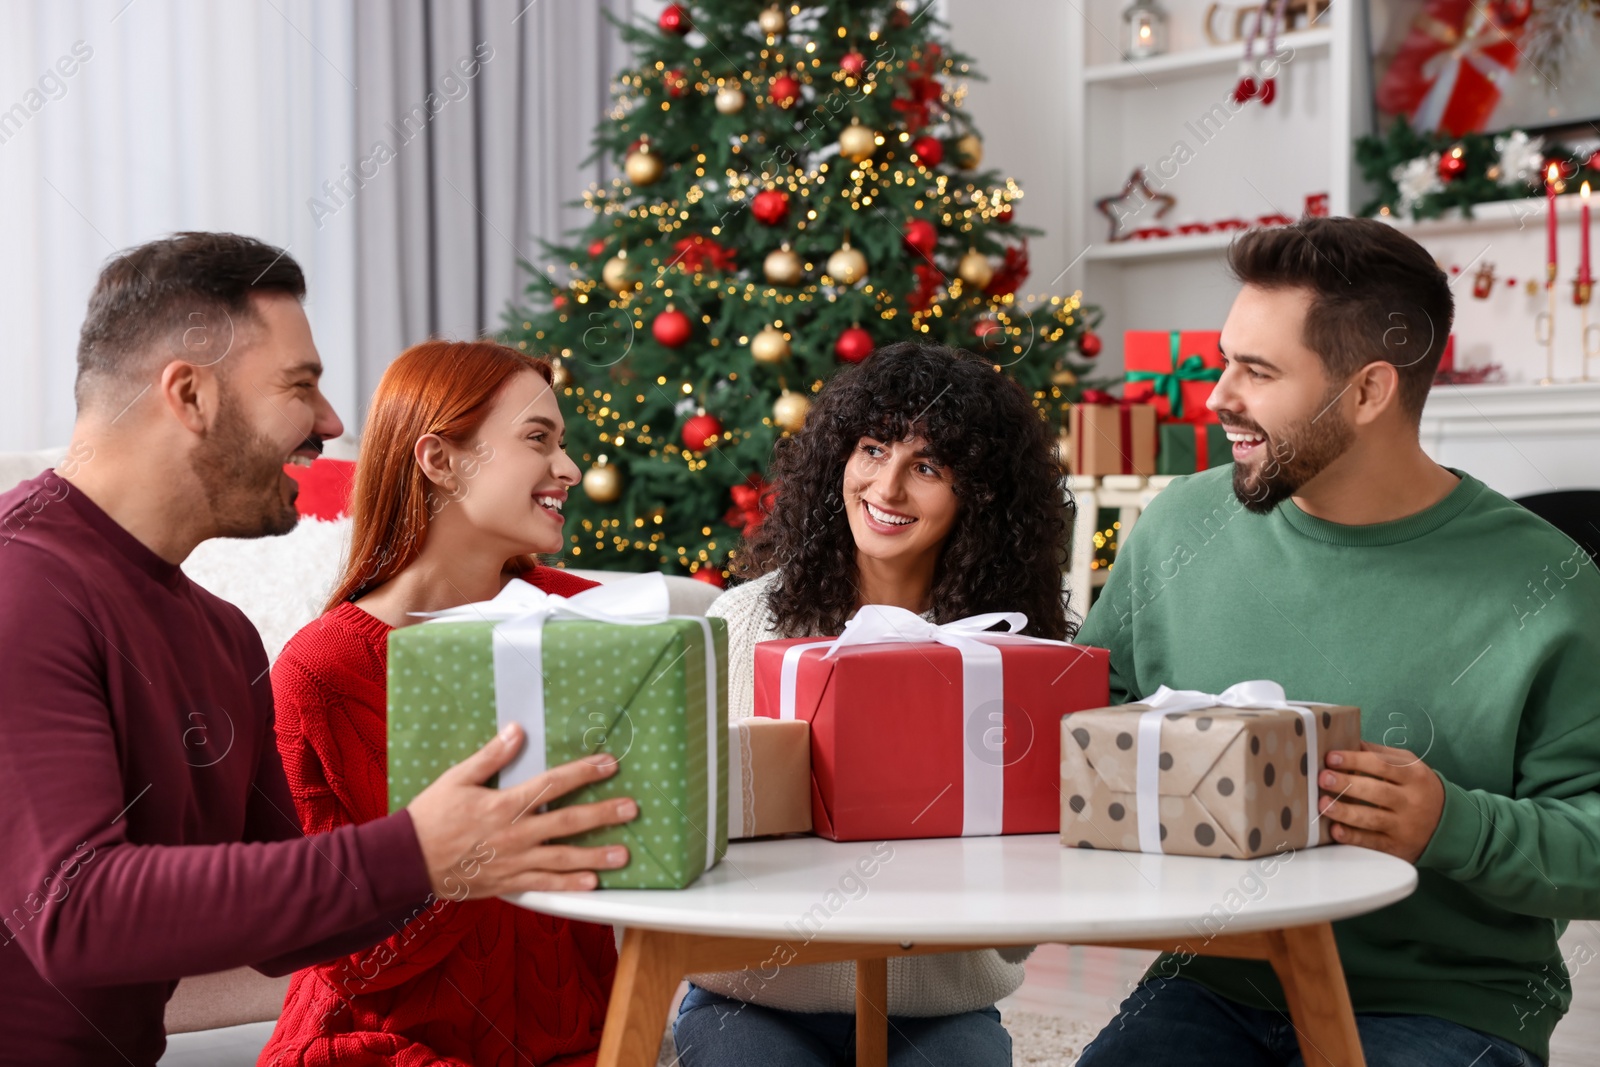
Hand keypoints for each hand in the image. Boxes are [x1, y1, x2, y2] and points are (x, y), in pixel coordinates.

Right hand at [407, 723, 636, 898]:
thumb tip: (517, 730)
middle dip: (603, 815)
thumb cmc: (431, 817)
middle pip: (568, 823)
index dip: (584, 773)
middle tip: (631, 809)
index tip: (609, 765)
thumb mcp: (457, 778)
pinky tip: (592, 883)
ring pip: (563, 858)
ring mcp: (514, 861)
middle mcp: (516, 834)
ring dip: (596, 855)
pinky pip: (544, 885)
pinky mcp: (508, 882)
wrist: (408, 862)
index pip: (553, 784)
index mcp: (505, 805)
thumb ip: (491, 756)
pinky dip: (569, 886)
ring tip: (624, 854)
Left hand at [1317, 740, 1443, 862]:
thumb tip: (1346, 741)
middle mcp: (1411, 801)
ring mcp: (1405, 826)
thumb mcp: (1408, 765)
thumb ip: (1379, 754)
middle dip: (1347, 784)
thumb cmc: (1418, 787)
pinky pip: (1373, 842)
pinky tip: (1335, 830)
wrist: (1448, 824)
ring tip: (1322, 804)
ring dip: (1345, 812)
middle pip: (1377, 791)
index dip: (1355, 760)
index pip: (1382, 765)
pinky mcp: (1397, 847)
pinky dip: (1353, 837)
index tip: (1331, 757)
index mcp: (1414, 775)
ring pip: (1372, 818)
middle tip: (1323, 778)